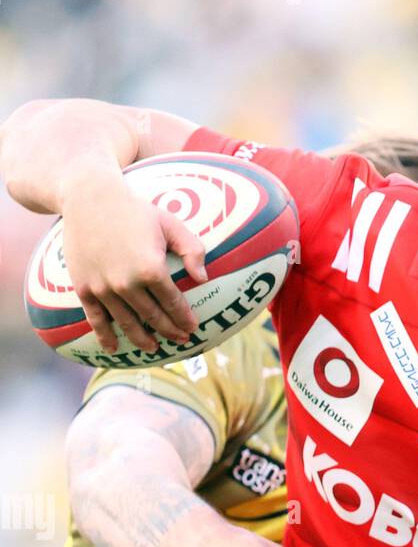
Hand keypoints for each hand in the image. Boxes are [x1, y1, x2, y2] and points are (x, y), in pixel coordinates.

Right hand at [61, 169, 205, 352]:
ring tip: (154, 347)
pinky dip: (105, 337)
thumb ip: (192, 249)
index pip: (174, 303)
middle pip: (153, 317)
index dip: (185, 318)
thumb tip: (203, 279)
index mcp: (151, 269)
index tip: (193, 328)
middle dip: (170, 331)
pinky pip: (96, 320)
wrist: (88, 197)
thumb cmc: (134, 210)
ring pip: (127, 324)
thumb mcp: (170, 223)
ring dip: (143, 339)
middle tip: (181, 339)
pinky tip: (114, 349)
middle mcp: (127, 283)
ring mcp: (103, 288)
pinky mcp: (84, 288)